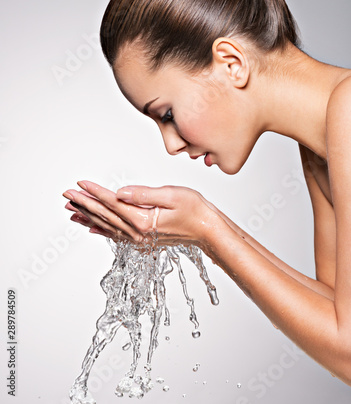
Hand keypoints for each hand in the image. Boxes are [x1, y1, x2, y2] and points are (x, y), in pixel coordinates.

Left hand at [63, 181, 218, 247]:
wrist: (208, 231)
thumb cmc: (195, 211)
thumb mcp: (173, 195)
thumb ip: (144, 194)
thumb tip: (121, 192)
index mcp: (143, 221)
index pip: (112, 203)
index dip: (95, 192)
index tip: (80, 184)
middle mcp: (138, 233)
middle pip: (105, 215)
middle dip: (84, 204)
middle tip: (67, 194)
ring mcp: (139, 239)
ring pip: (106, 226)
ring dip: (87, 216)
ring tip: (71, 209)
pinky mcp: (142, 240)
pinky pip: (115, 236)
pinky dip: (100, 230)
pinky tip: (91, 227)